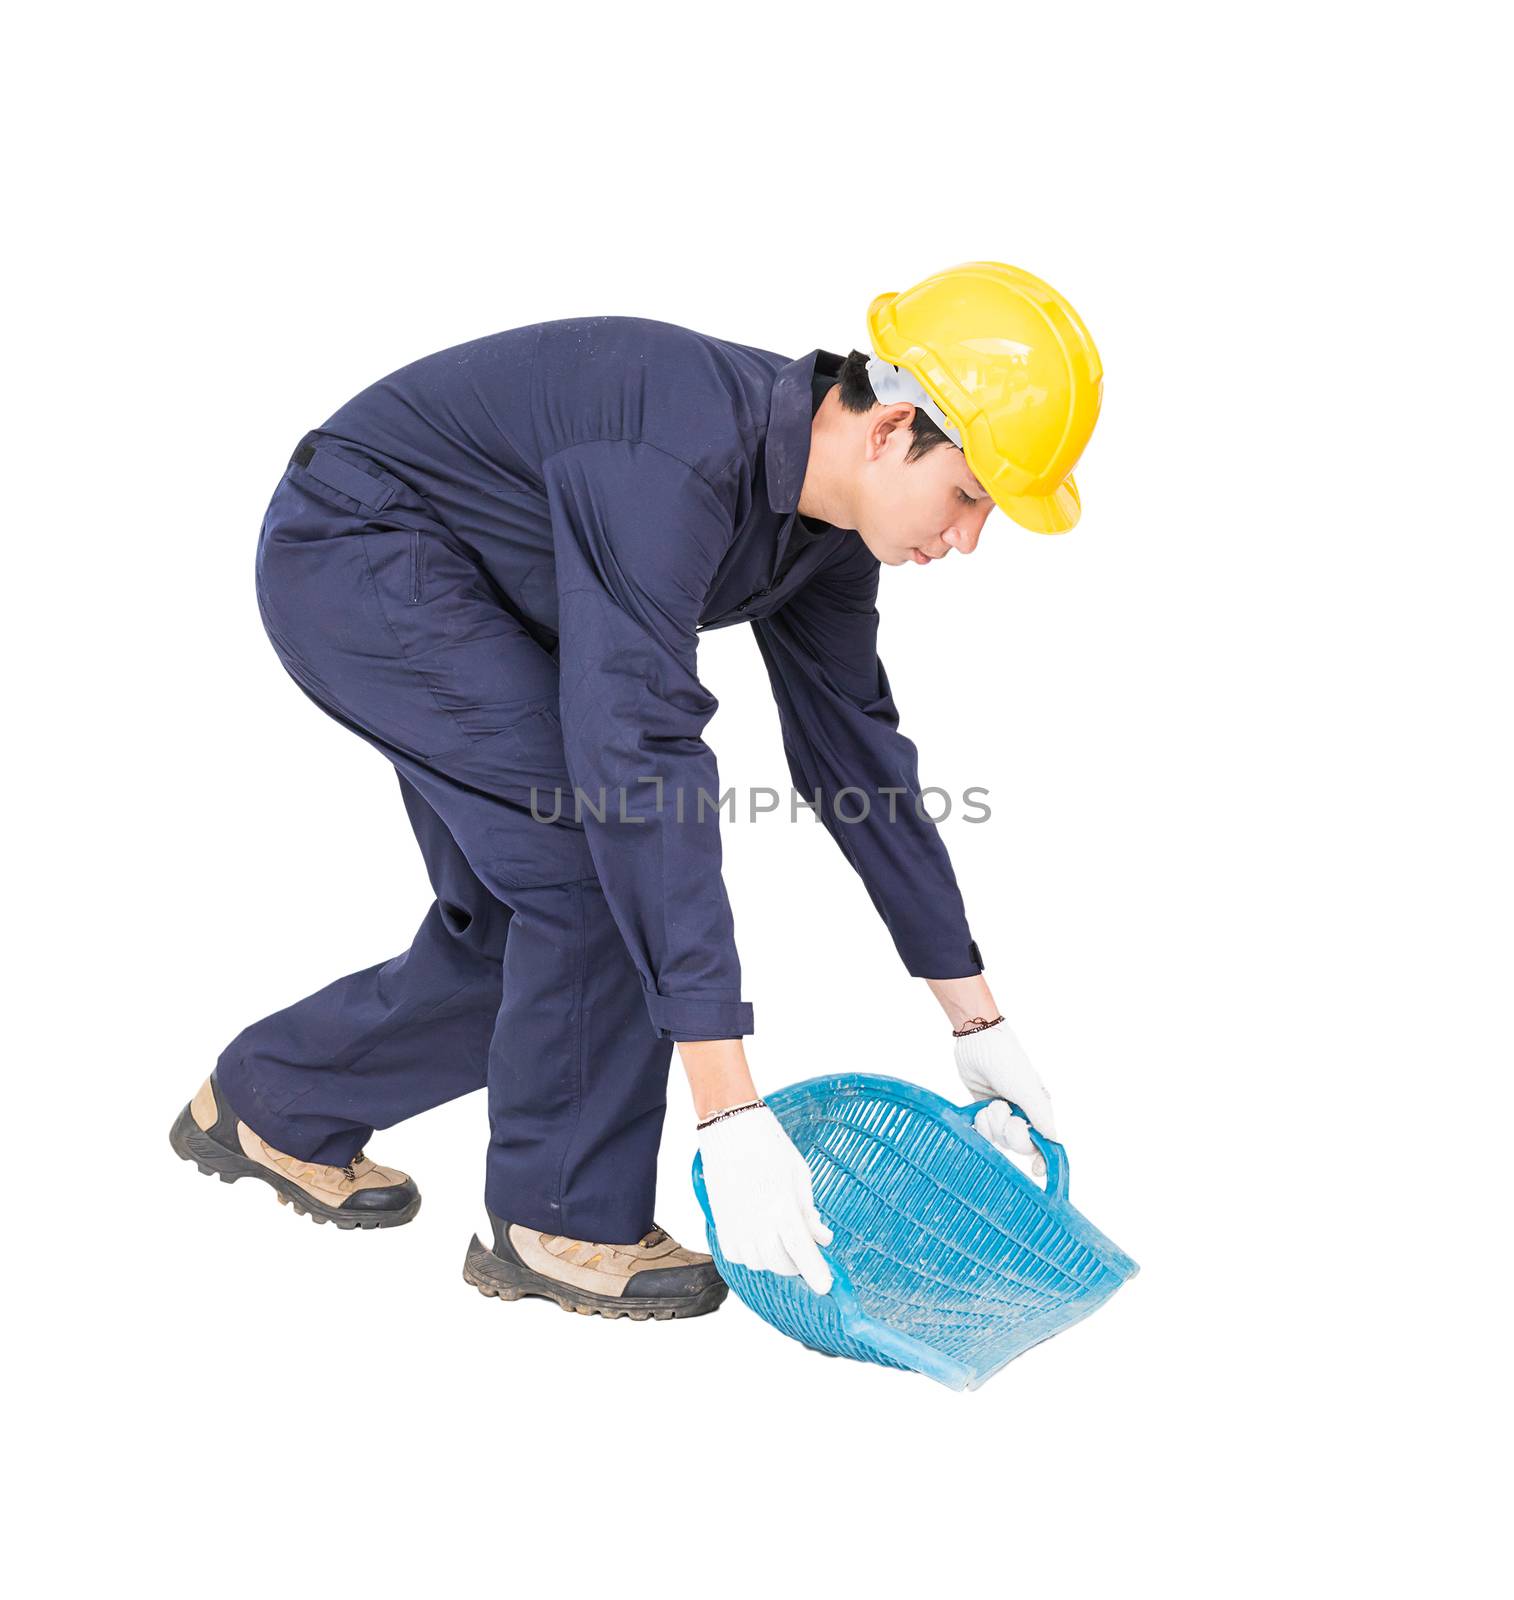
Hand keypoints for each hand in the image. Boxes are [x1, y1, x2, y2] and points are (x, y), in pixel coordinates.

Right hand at [698, 1105, 833, 1293]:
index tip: (826, 1287)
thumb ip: (810, 1212)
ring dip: (776, 1259)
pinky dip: (752, 1254)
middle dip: (799, 1264)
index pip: (802, 1252)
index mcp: (781, 1207)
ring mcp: (736, 1226)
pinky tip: (760, 1238)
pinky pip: (738, 1256)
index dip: (816, 1273)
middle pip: (782, 1264)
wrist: (730, 1129)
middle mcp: (756, 1222)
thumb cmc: (770, 1147)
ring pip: (759, 1264)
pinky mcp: (721, 1224)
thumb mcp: (800, 1176)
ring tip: (782, 1238)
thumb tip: (823, 1238)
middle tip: (806, 1251)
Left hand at [953, 1020, 1058, 1176]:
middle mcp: (1022, 1114)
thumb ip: (1040, 1116)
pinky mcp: (983, 1111)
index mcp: (1039, 1109)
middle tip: (1005, 1111)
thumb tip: (1054, 1140)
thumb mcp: (1028, 1089)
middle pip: (1019, 1144)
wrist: (977, 1043)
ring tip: (991, 1103)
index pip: (1044, 1142)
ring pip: (998, 1139)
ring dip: (992, 1123)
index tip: (1036, 1171)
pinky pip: (983, 1132)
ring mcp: (1002, 1113)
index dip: (1042, 1159)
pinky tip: (980, 1110)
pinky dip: (980, 1123)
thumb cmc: (1008, 1062)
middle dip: (1010, 1131)